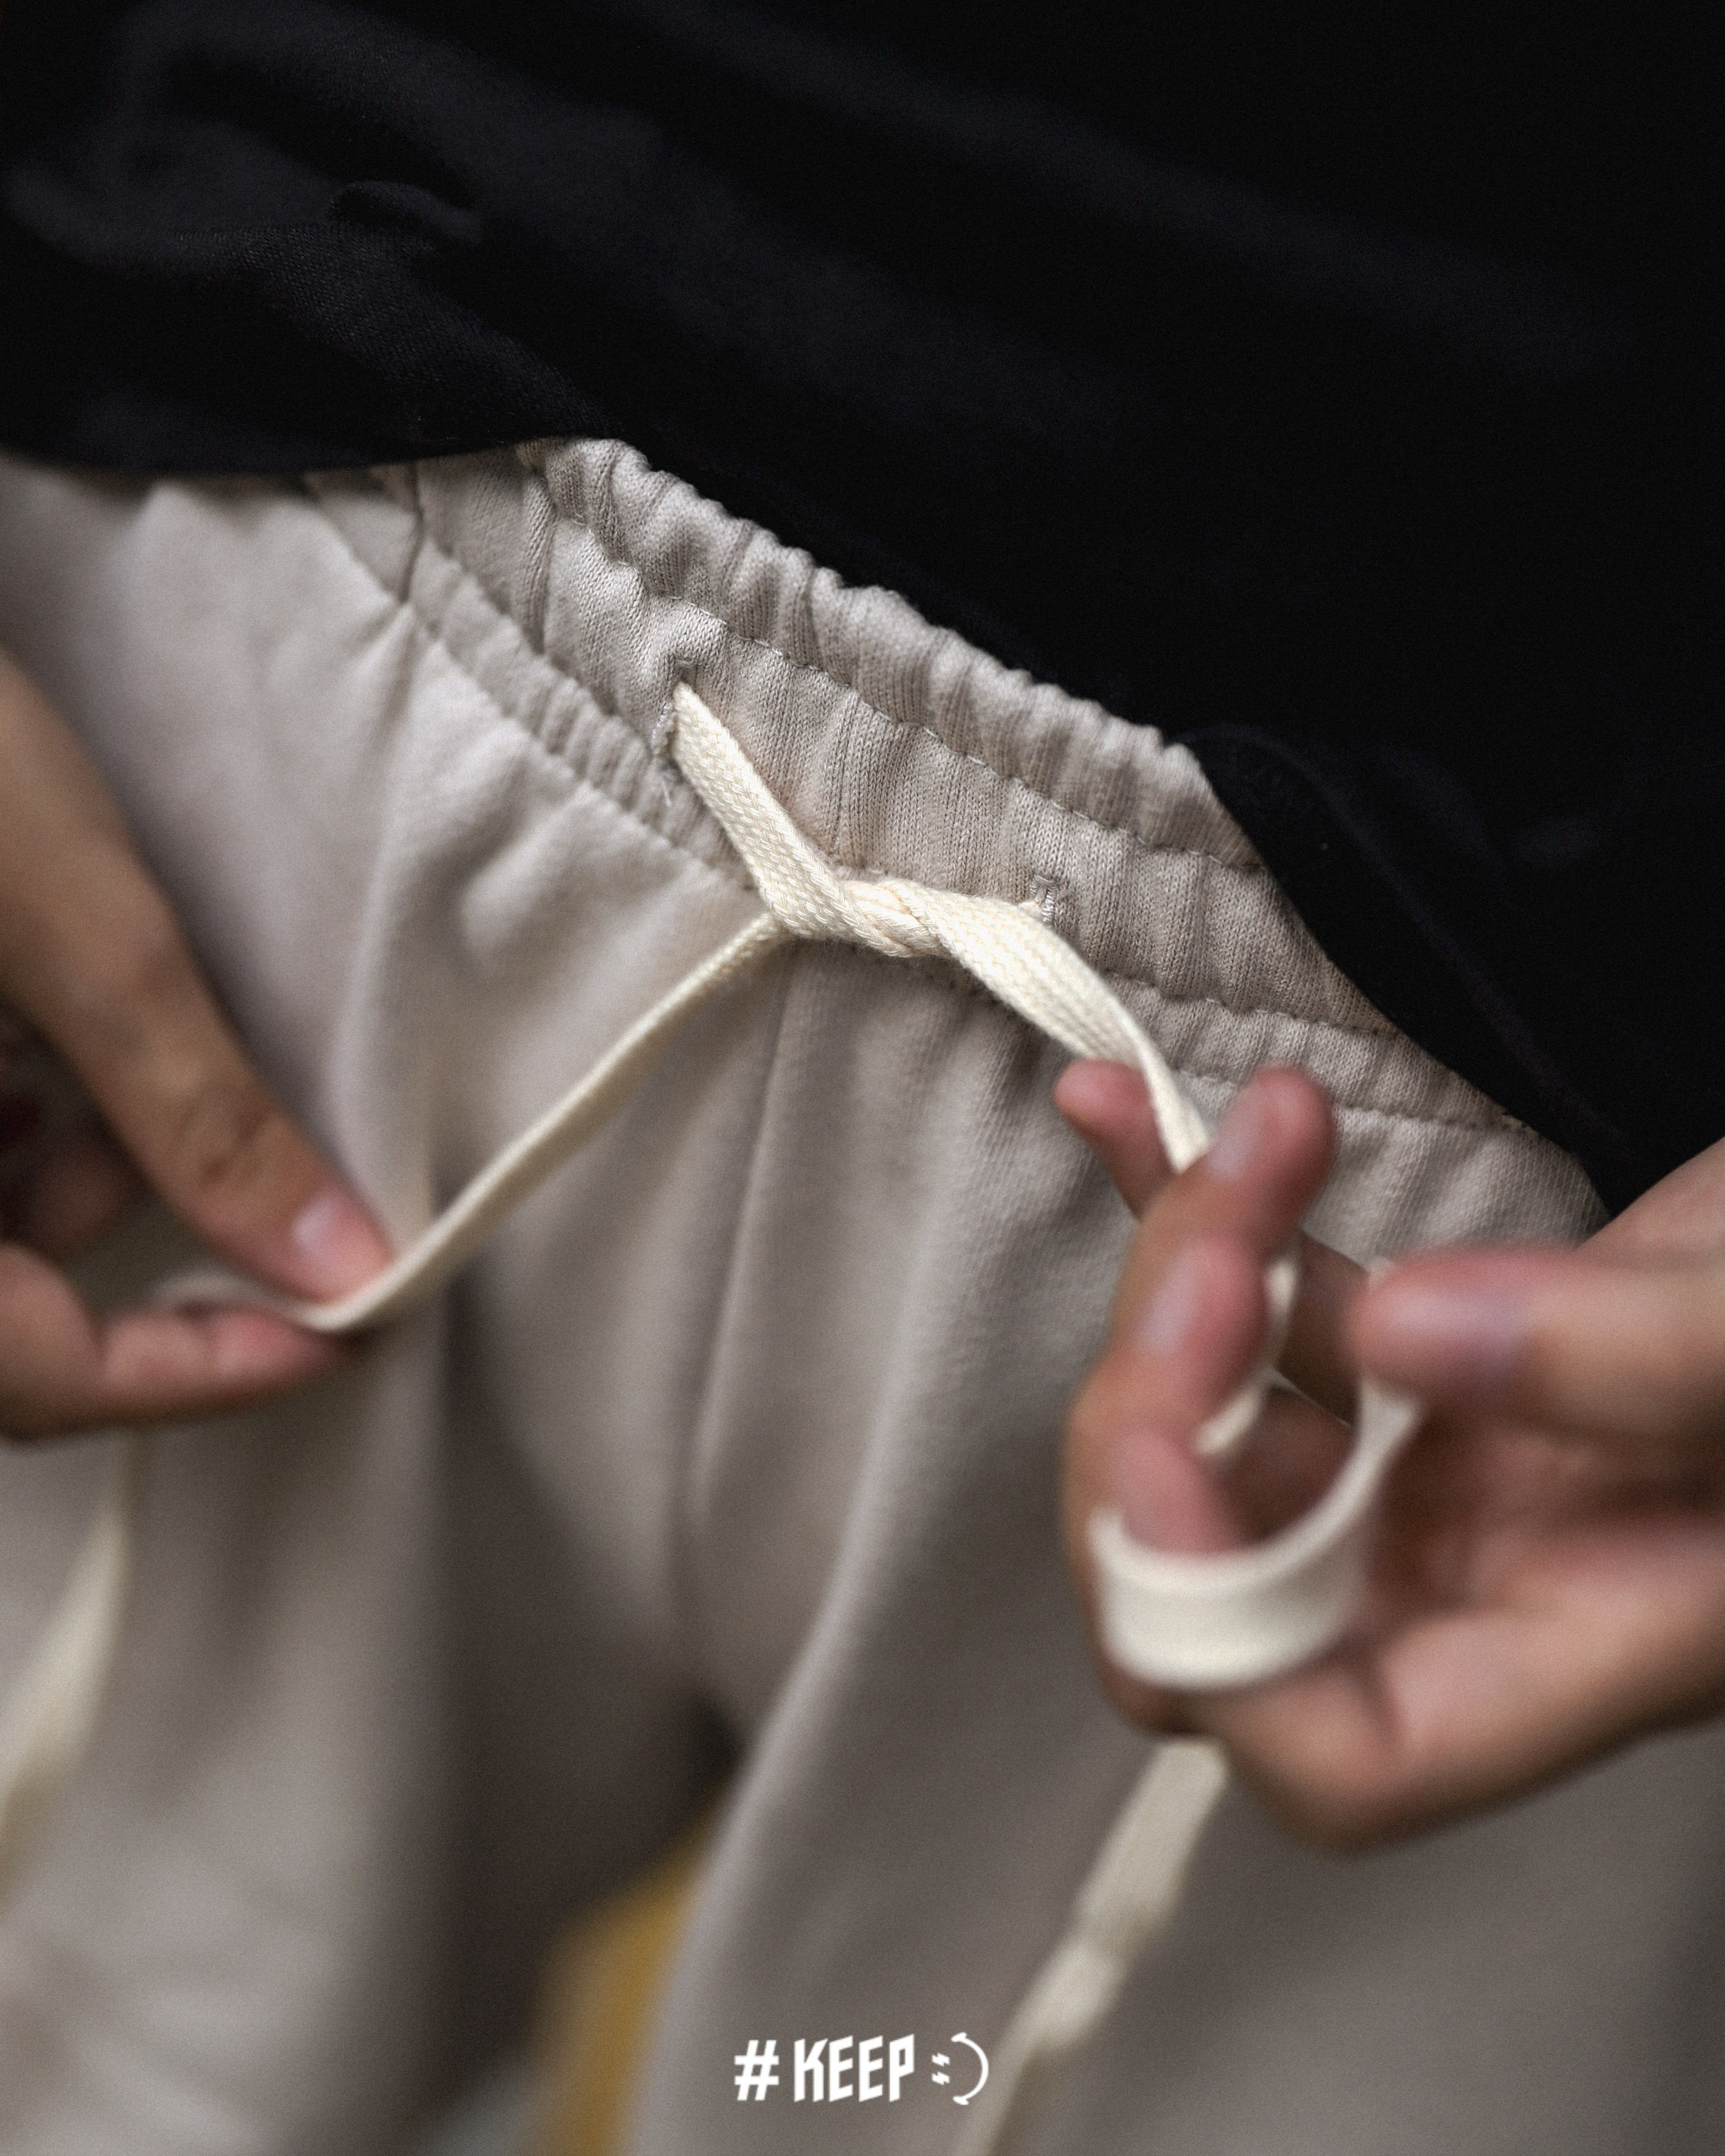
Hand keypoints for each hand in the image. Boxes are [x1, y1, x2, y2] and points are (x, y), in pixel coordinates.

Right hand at [1, 645, 390, 1436]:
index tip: (332, 1331)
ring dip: (66, 1177)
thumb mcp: (75, 929)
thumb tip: (332, 1262)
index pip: (31, 1373)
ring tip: (92, 1045)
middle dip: (126, 1260)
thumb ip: (196, 1116)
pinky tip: (26, 1041)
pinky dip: (10, 1125)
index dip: (192, 1374)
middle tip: (245, 1178)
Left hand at [1056, 1059, 1724, 1845]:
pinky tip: (1120, 1108)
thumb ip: (1637, 1361)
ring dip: (1186, 1269)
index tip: (1170, 1449)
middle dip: (1161, 1419)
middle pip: (1216, 1584)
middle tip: (1223, 1250)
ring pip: (1214, 1425)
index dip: (1214, 1643)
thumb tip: (1403, 1333)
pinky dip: (1187, 1205)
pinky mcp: (1432, 1352)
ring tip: (1262, 1122)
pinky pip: (1264, 1302)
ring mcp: (1446, 1467)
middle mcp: (1486, 1578)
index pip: (1340, 1753)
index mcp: (1587, 1644)